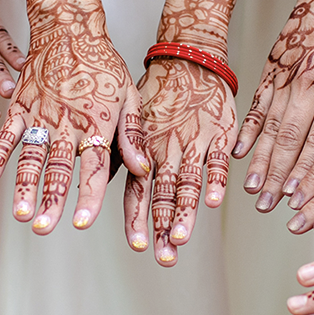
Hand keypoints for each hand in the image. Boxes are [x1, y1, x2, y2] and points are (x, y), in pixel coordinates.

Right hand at [0, 0, 147, 232]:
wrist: (69, 28)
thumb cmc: (102, 64)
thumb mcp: (129, 97)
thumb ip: (133, 136)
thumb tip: (142, 170)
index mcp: (97, 124)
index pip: (94, 169)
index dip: (88, 198)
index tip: (81, 223)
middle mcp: (67, 124)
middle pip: (60, 170)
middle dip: (52, 202)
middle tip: (45, 227)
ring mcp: (41, 117)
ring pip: (32, 158)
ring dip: (25, 188)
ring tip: (21, 214)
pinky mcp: (21, 107)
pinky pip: (7, 136)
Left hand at [125, 59, 233, 264]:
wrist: (188, 58)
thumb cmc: (158, 92)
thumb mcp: (130, 119)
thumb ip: (119, 153)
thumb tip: (94, 180)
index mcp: (145, 148)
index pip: (138, 190)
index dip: (138, 218)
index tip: (139, 245)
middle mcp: (167, 149)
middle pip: (164, 194)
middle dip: (163, 227)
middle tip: (164, 256)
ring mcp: (194, 142)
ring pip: (188, 181)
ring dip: (185, 212)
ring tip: (181, 238)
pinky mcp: (220, 133)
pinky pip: (218, 159)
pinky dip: (216, 180)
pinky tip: (214, 202)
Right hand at [234, 0, 313, 211]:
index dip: (309, 173)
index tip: (299, 199)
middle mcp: (313, 85)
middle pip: (292, 140)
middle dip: (279, 177)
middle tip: (268, 206)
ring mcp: (289, 76)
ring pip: (272, 126)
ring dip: (261, 161)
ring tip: (252, 189)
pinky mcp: (273, 67)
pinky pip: (258, 104)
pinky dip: (248, 130)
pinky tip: (239, 153)